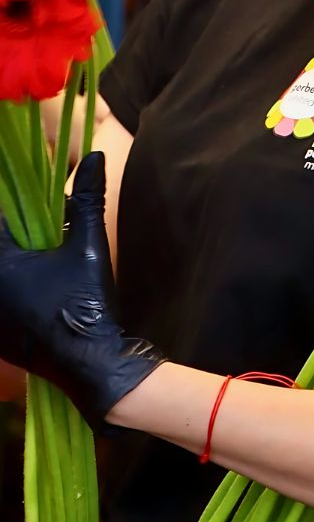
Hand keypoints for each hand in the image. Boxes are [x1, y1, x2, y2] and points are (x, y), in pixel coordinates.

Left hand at [0, 151, 164, 429]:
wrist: (89, 364)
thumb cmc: (84, 302)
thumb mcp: (89, 245)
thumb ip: (88, 200)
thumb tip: (95, 157)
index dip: (19, 212)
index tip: (38, 209)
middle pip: (1, 248)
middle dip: (20, 239)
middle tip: (47, 238)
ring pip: (4, 277)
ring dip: (18, 265)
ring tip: (48, 262)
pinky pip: (4, 300)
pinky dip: (16, 290)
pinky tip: (44, 290)